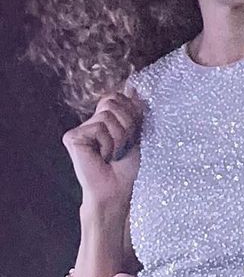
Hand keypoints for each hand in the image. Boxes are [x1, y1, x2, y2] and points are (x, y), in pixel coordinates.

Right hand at [62, 92, 142, 211]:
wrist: (117, 189)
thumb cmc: (127, 167)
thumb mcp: (136, 134)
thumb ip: (133, 111)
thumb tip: (131, 86)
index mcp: (105, 119)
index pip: (118, 97)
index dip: (131, 114)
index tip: (133, 135)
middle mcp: (91, 121)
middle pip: (113, 102)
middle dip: (127, 125)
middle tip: (123, 146)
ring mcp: (80, 129)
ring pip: (108, 115)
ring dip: (120, 138)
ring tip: (114, 154)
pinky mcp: (73, 137)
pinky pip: (99, 128)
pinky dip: (108, 144)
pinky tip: (102, 157)